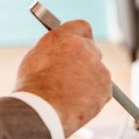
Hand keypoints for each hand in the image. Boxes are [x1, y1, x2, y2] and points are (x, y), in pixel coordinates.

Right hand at [14, 20, 110, 136]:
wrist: (41, 111)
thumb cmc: (32, 89)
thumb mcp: (36, 59)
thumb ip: (54, 51)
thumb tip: (61, 53)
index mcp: (63, 37)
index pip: (82, 27)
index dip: (81, 37)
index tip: (80, 46)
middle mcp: (83, 48)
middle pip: (92, 51)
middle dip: (86, 62)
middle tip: (74, 78)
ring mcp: (98, 68)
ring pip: (98, 73)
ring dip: (89, 82)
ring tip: (69, 97)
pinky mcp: (107, 87)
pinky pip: (103, 91)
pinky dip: (94, 98)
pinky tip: (77, 105)